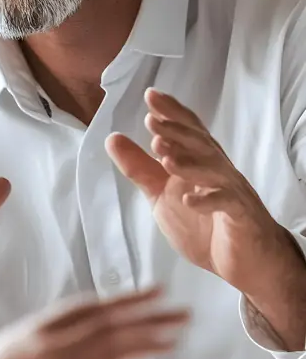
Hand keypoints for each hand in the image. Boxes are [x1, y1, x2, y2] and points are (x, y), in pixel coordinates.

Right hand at [0, 287, 187, 358]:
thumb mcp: (6, 353)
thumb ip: (40, 342)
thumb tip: (73, 337)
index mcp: (32, 330)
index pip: (89, 307)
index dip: (125, 299)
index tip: (156, 292)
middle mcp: (42, 348)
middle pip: (106, 327)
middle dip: (148, 318)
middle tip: (181, 314)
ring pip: (106, 355)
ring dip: (144, 346)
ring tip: (174, 343)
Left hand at [105, 90, 305, 343]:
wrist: (245, 263)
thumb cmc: (205, 224)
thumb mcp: (162, 195)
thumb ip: (140, 168)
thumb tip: (112, 138)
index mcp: (201, 162)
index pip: (188, 131)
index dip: (172, 112)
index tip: (151, 95)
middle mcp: (219, 171)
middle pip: (201, 145)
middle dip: (178, 132)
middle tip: (153, 121)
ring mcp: (233, 193)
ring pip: (214, 171)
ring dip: (189, 163)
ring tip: (164, 156)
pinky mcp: (241, 217)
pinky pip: (227, 204)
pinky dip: (209, 201)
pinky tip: (191, 200)